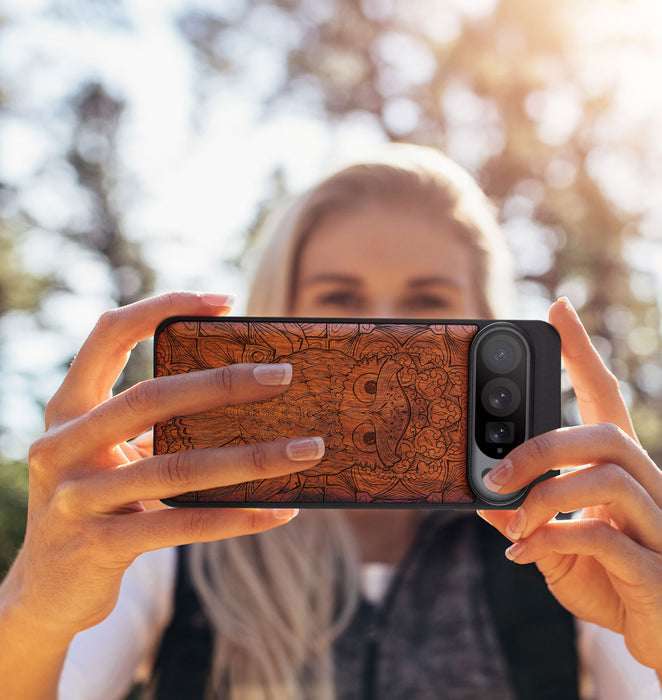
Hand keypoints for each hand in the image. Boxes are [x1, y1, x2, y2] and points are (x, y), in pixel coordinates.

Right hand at [3, 292, 324, 639]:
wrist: (46, 591)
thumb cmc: (98, 504)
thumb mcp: (112, 456)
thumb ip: (155, 427)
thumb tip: (247, 400)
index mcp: (68, 409)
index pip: (109, 334)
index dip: (162, 307)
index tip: (224, 301)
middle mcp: (62, 446)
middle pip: (151, 398)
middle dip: (223, 383)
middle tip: (284, 375)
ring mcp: (76, 498)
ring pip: (177, 467)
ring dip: (253, 458)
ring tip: (307, 449)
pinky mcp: (98, 546)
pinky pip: (183, 525)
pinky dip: (238, 517)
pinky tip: (281, 511)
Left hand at [478, 298, 661, 691]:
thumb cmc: (609, 576)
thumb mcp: (553, 540)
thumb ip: (522, 515)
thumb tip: (480, 495)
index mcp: (622, 468)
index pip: (605, 395)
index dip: (582, 352)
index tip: (558, 309)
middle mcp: (649, 484)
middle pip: (604, 434)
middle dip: (541, 447)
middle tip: (495, 472)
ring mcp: (659, 523)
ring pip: (607, 479)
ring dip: (545, 497)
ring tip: (512, 522)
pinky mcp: (656, 566)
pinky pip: (604, 537)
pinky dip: (553, 540)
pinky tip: (525, 554)